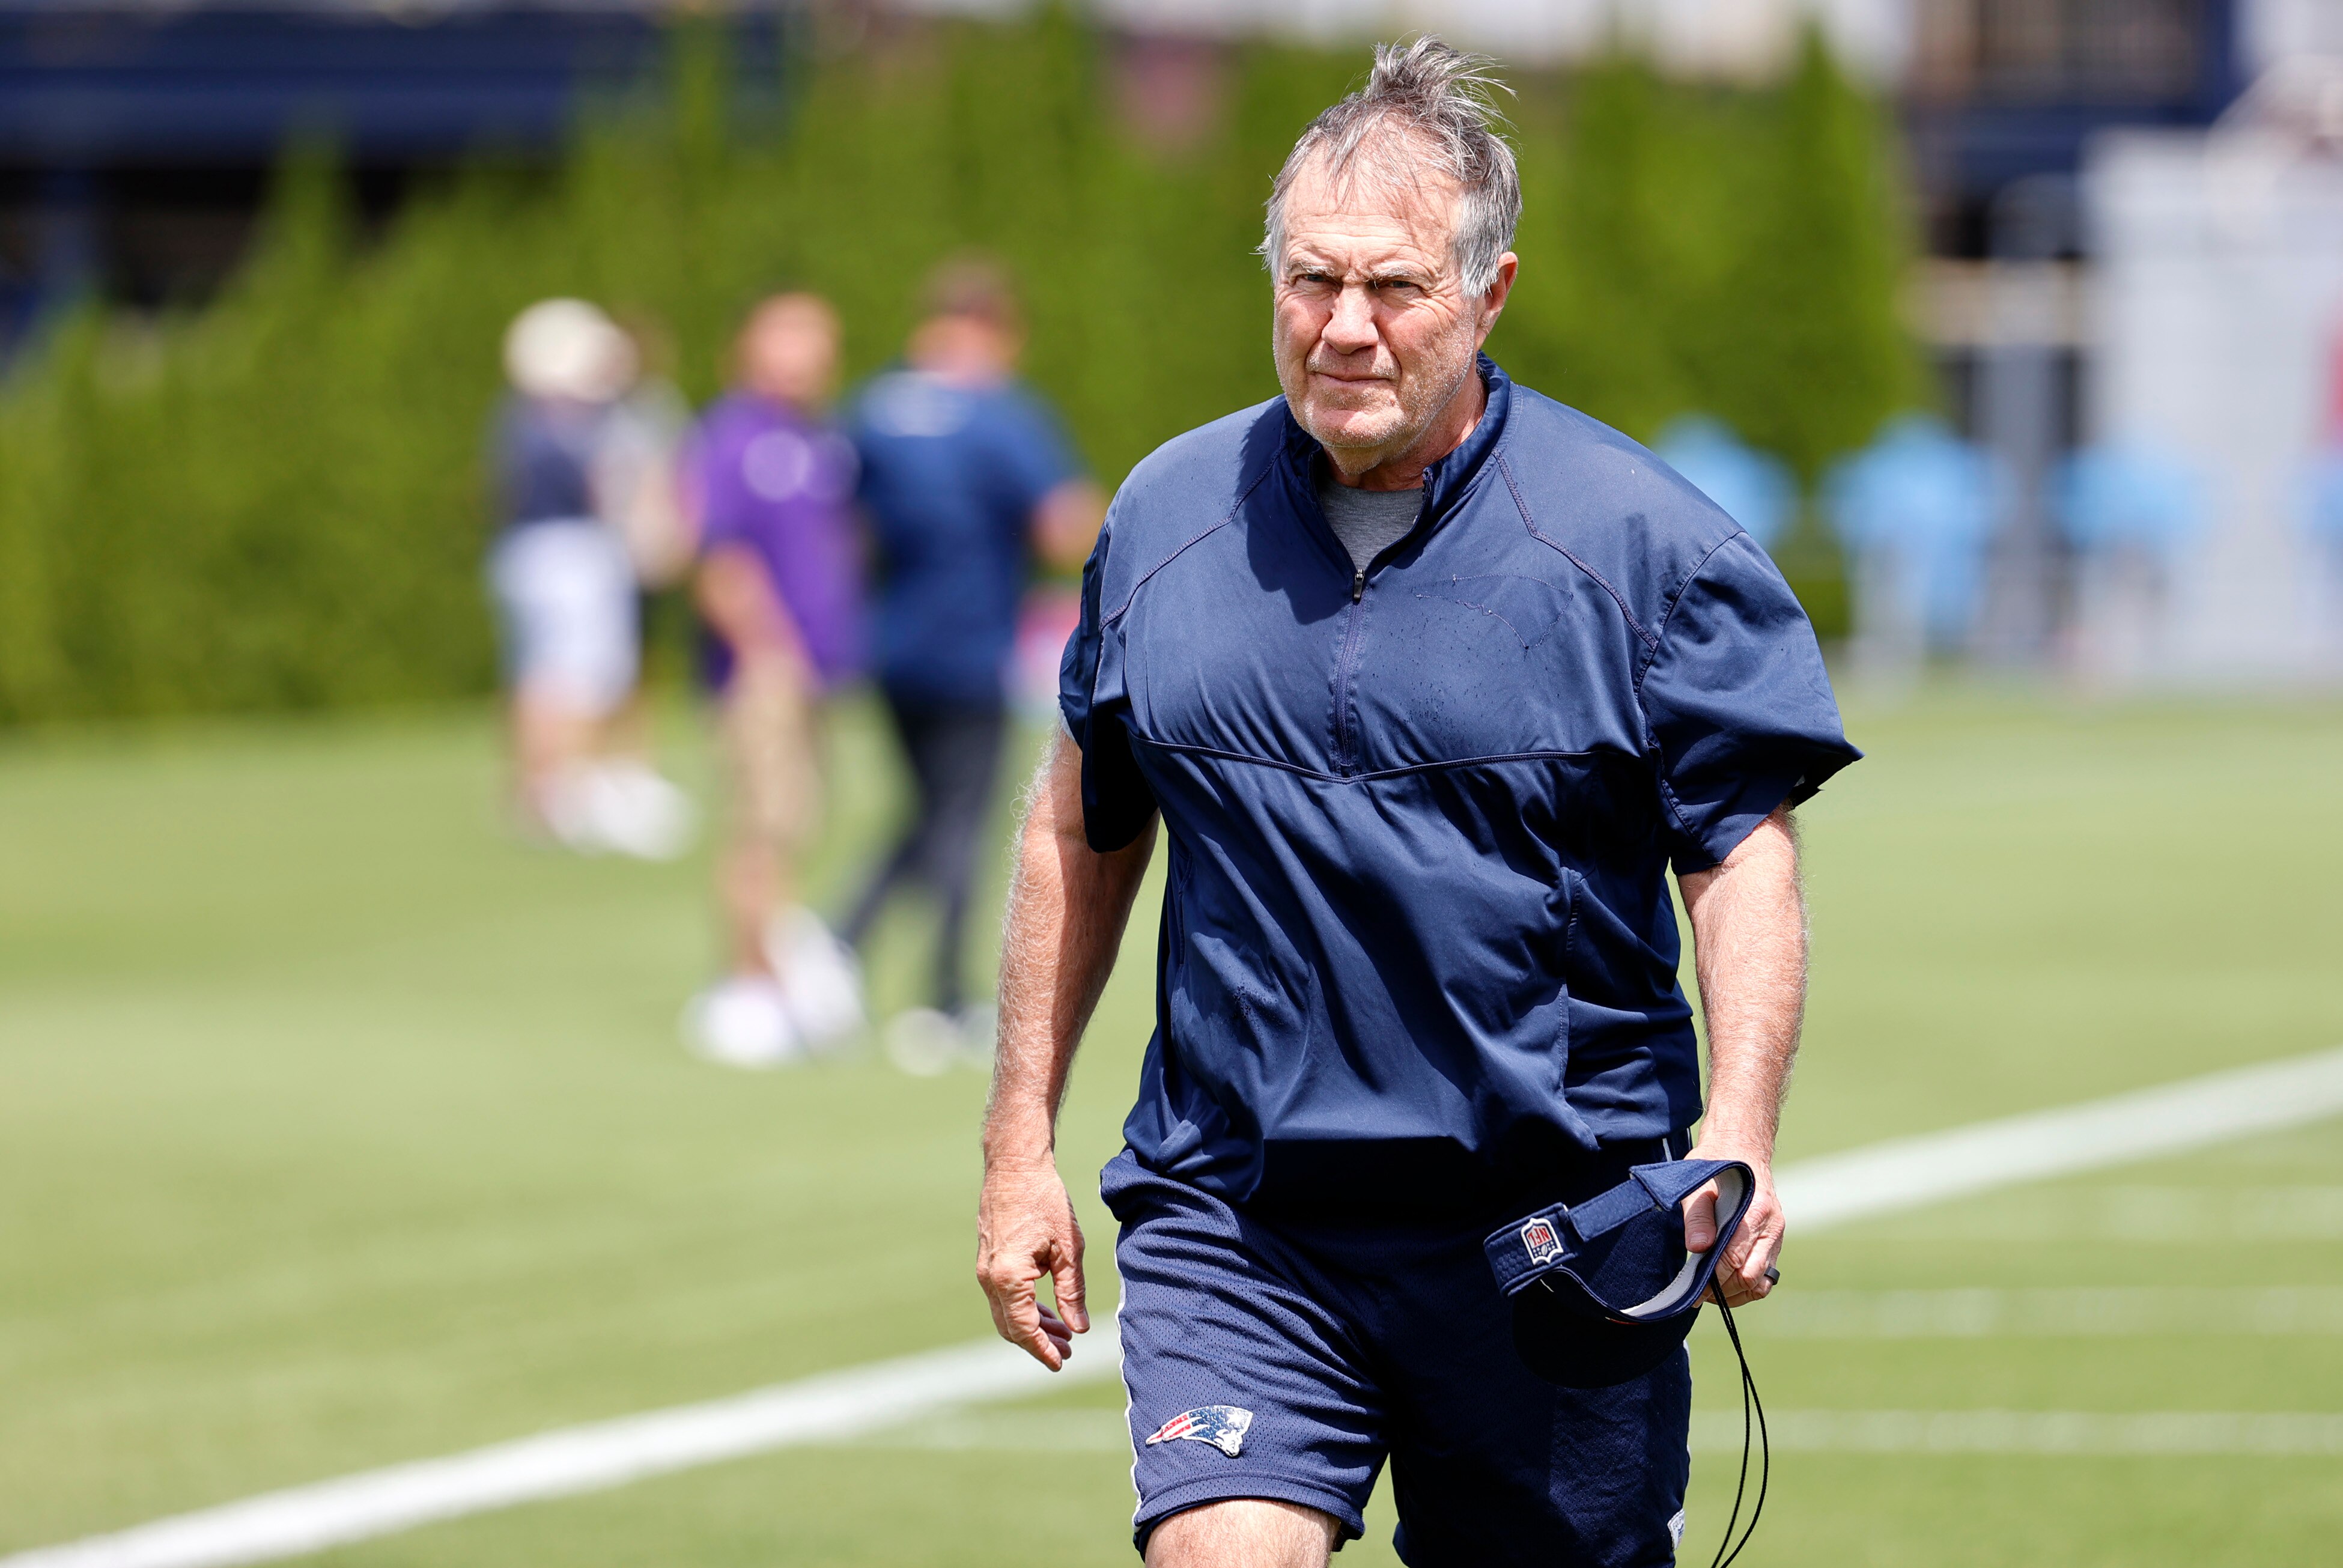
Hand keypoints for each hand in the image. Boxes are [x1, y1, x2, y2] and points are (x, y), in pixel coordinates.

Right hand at [976, 1157, 1088, 1368]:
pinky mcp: (988, 1260)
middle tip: (1068, 1351)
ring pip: (1006, 1313)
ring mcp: (985, 1269)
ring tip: (1064, 1333)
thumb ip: (1071, 1291)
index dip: (1043, 1349)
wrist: (1015, 1165)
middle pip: (1011, 1327)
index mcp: (1009, 1277)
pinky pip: (1003, 1296)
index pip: (1024, 1328)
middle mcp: (990, 1277)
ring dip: (1032, 1327)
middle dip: (1039, 1343)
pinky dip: (1024, 1309)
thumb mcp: (1068, 1247)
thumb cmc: (1044, 1199)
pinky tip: (1047, 1311)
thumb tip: (1077, 1328)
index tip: (1062, 1363)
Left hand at [1681, 1143, 1782, 1307]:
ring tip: (1711, 1292)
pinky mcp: (1775, 1242)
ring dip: (1736, 1294)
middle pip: (1750, 1277)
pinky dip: (1747, 1287)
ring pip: (1762, 1283)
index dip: (1712, 1279)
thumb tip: (1698, 1249)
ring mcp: (1777, 1236)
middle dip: (1723, 1290)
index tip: (1692, 1291)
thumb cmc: (1717, 1166)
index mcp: (1756, 1211)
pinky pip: (1766, 1276)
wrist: (1741, 1149)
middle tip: (1698, 1294)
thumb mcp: (1698, 1184)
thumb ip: (1697, 1217)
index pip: (1734, 1259)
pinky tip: (1726, 1284)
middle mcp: (1772, 1226)